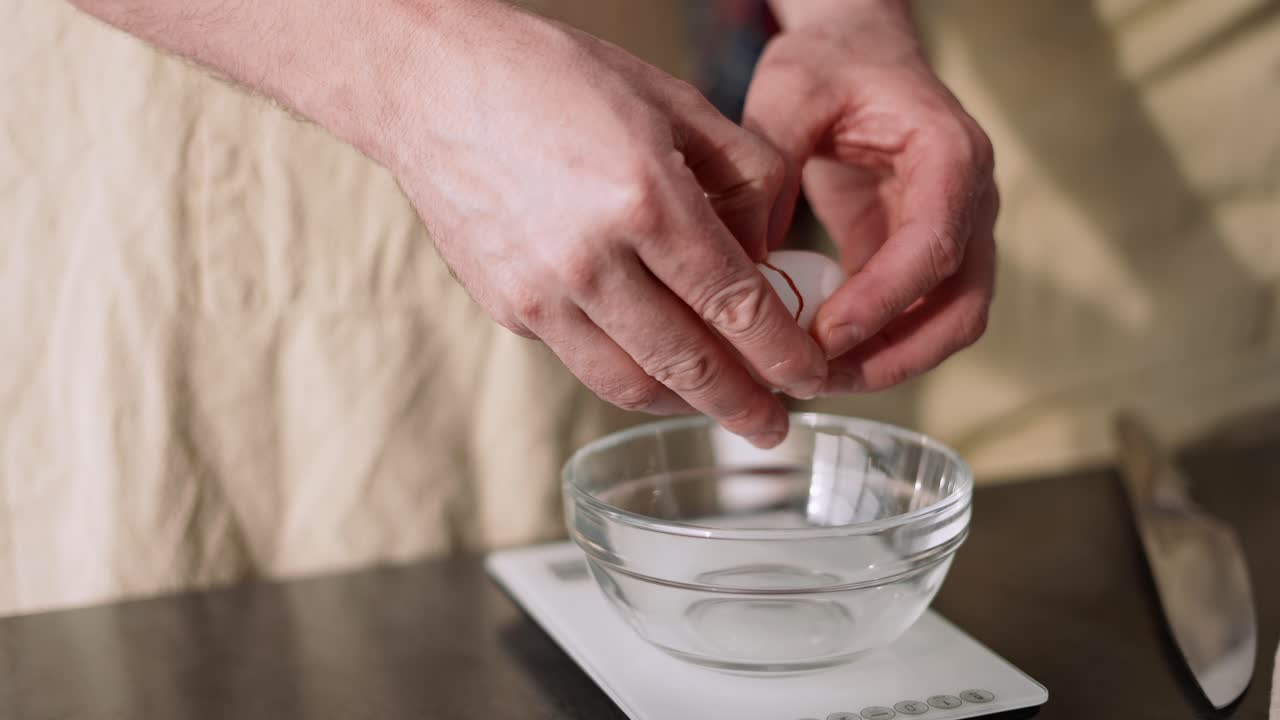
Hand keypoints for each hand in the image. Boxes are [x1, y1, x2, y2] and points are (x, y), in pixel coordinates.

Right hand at [384, 2, 827, 445]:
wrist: (433, 84)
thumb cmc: (556, 77)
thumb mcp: (672, 99)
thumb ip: (740, 174)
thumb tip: (767, 252)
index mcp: (645, 198)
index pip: (736, 305)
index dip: (784, 354)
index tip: (812, 378)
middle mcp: (591, 259)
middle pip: (690, 365)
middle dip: (744, 406)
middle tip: (774, 429)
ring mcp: (541, 293)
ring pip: (632, 382)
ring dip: (685, 405)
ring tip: (719, 407)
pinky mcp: (507, 308)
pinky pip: (583, 360)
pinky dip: (629, 373)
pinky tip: (655, 365)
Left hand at [746, 0, 997, 392]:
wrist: (857, 51)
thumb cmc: (829, 64)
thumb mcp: (789, 94)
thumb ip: (769, 168)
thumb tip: (743, 262)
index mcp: (951, 155)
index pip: (935, 246)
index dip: (883, 301)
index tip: (825, 337)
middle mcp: (969, 202)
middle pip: (960, 309)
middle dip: (894, 357)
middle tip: (817, 378)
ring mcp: (953, 234)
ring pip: (944, 325)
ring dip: (885, 363)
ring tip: (811, 380)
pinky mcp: (920, 256)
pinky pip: (912, 318)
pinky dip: (872, 347)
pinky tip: (812, 357)